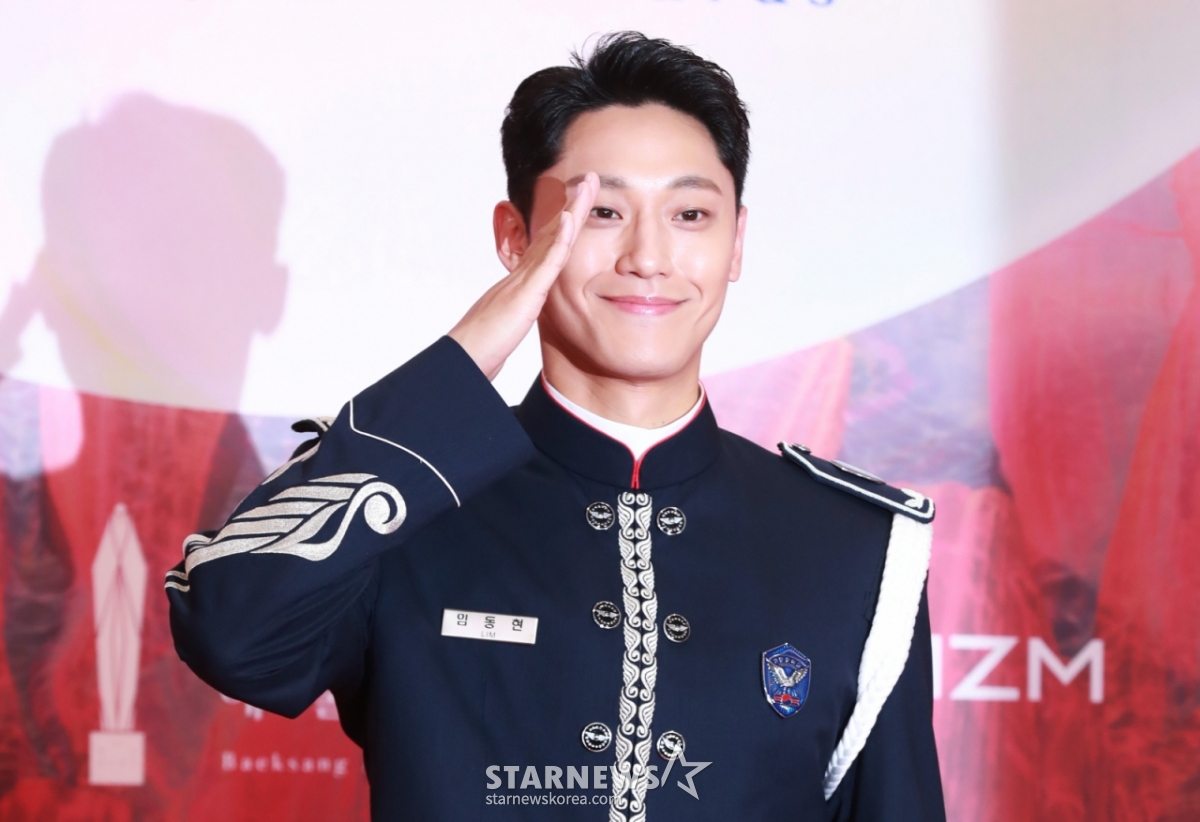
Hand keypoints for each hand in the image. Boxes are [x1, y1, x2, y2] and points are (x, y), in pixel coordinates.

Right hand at [449, 172, 598, 380]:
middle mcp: (523, 273)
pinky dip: (559, 239)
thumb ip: (519, 311)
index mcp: (524, 282)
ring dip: (571, 210)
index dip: (566, 223)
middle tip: (589, 179)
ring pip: (553, 238)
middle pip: (553, 233)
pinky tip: (570, 218)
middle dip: (572, 205)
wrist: (465, 358)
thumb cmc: (484, 346)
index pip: (550, 246)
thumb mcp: (510, 324)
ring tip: (586, 185)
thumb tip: (524, 309)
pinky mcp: (526, 293)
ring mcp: (524, 280)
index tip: (581, 203)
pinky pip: (546, 262)